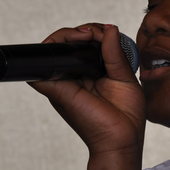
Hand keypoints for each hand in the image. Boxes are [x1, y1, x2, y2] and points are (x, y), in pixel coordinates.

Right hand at [29, 24, 145, 155]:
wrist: (120, 140)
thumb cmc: (125, 116)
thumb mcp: (125, 78)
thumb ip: (115, 53)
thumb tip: (109, 29)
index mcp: (92, 74)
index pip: (86, 46)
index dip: (93, 33)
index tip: (106, 31)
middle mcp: (76, 76)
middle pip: (69, 44)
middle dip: (81, 30)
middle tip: (93, 33)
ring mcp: (64, 82)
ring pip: (55, 49)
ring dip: (68, 35)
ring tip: (85, 35)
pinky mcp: (56, 89)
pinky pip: (43, 67)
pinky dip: (55, 48)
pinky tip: (72, 42)